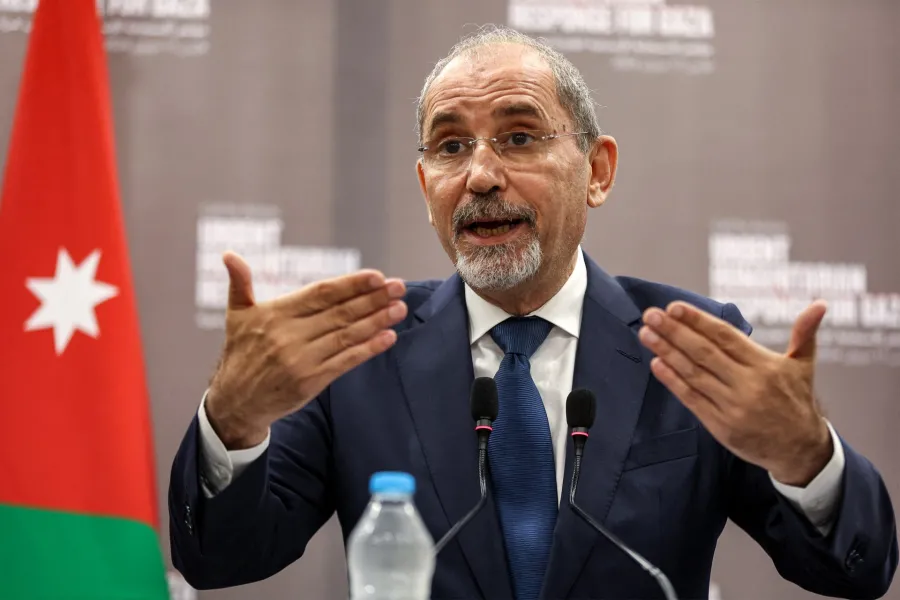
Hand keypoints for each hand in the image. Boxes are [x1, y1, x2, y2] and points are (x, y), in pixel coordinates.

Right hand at [205, 251, 406, 448]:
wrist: (235, 401)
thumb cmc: (241, 352)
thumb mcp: (236, 315)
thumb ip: (239, 283)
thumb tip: (229, 255)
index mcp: (276, 313)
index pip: (321, 293)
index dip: (351, 284)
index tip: (377, 276)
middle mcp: (289, 335)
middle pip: (340, 313)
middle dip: (373, 299)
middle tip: (399, 287)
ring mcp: (302, 359)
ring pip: (346, 335)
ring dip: (377, 321)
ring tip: (400, 308)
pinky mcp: (311, 381)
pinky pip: (345, 361)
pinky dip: (368, 349)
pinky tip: (388, 337)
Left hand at [638, 300, 832, 486]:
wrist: (800, 450)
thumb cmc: (797, 401)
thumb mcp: (803, 365)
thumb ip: (805, 333)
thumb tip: (820, 304)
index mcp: (764, 365)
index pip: (724, 336)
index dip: (698, 321)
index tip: (674, 307)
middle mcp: (747, 384)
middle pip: (704, 352)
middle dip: (674, 331)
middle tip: (650, 315)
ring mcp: (732, 406)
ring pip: (694, 374)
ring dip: (667, 352)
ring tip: (646, 334)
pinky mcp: (720, 425)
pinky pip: (692, 399)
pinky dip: (673, 381)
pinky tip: (656, 364)